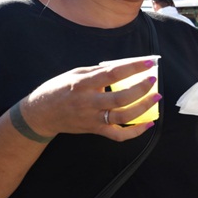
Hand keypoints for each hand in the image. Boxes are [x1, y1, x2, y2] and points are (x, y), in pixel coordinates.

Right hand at [19, 58, 158, 141]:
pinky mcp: (95, 130)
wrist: (41, 114)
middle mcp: (88, 103)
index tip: (148, 62)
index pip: (112, 74)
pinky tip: (148, 123)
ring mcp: (92, 119)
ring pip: (122, 116)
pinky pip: (118, 135)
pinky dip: (135, 132)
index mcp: (83, 84)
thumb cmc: (58, 89)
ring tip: (156, 97)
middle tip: (153, 80)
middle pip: (120, 98)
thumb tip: (123, 67)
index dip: (132, 68)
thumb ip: (98, 72)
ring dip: (143, 107)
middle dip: (141, 89)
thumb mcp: (75, 74)